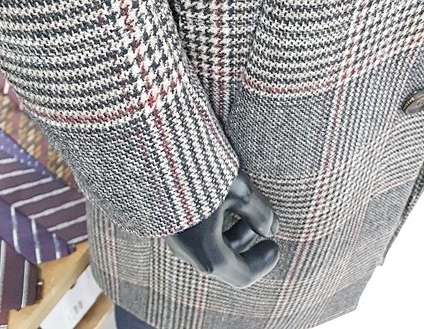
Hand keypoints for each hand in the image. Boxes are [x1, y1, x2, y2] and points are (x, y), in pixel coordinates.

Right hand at [164, 169, 279, 288]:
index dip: (264, 262)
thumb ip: (260, 213)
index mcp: (207, 252)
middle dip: (248, 238)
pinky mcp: (169, 222)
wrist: (154, 154)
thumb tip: (272, 228)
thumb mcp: (238, 189)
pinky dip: (215, 221)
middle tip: (260, 215)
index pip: (243, 275)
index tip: (275, 244)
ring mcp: (176, 238)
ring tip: (241, 198)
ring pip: (212, 243)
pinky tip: (220, 195)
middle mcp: (188, 252)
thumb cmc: (199, 174)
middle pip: (228, 258)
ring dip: (232, 227)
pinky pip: (197, 232)